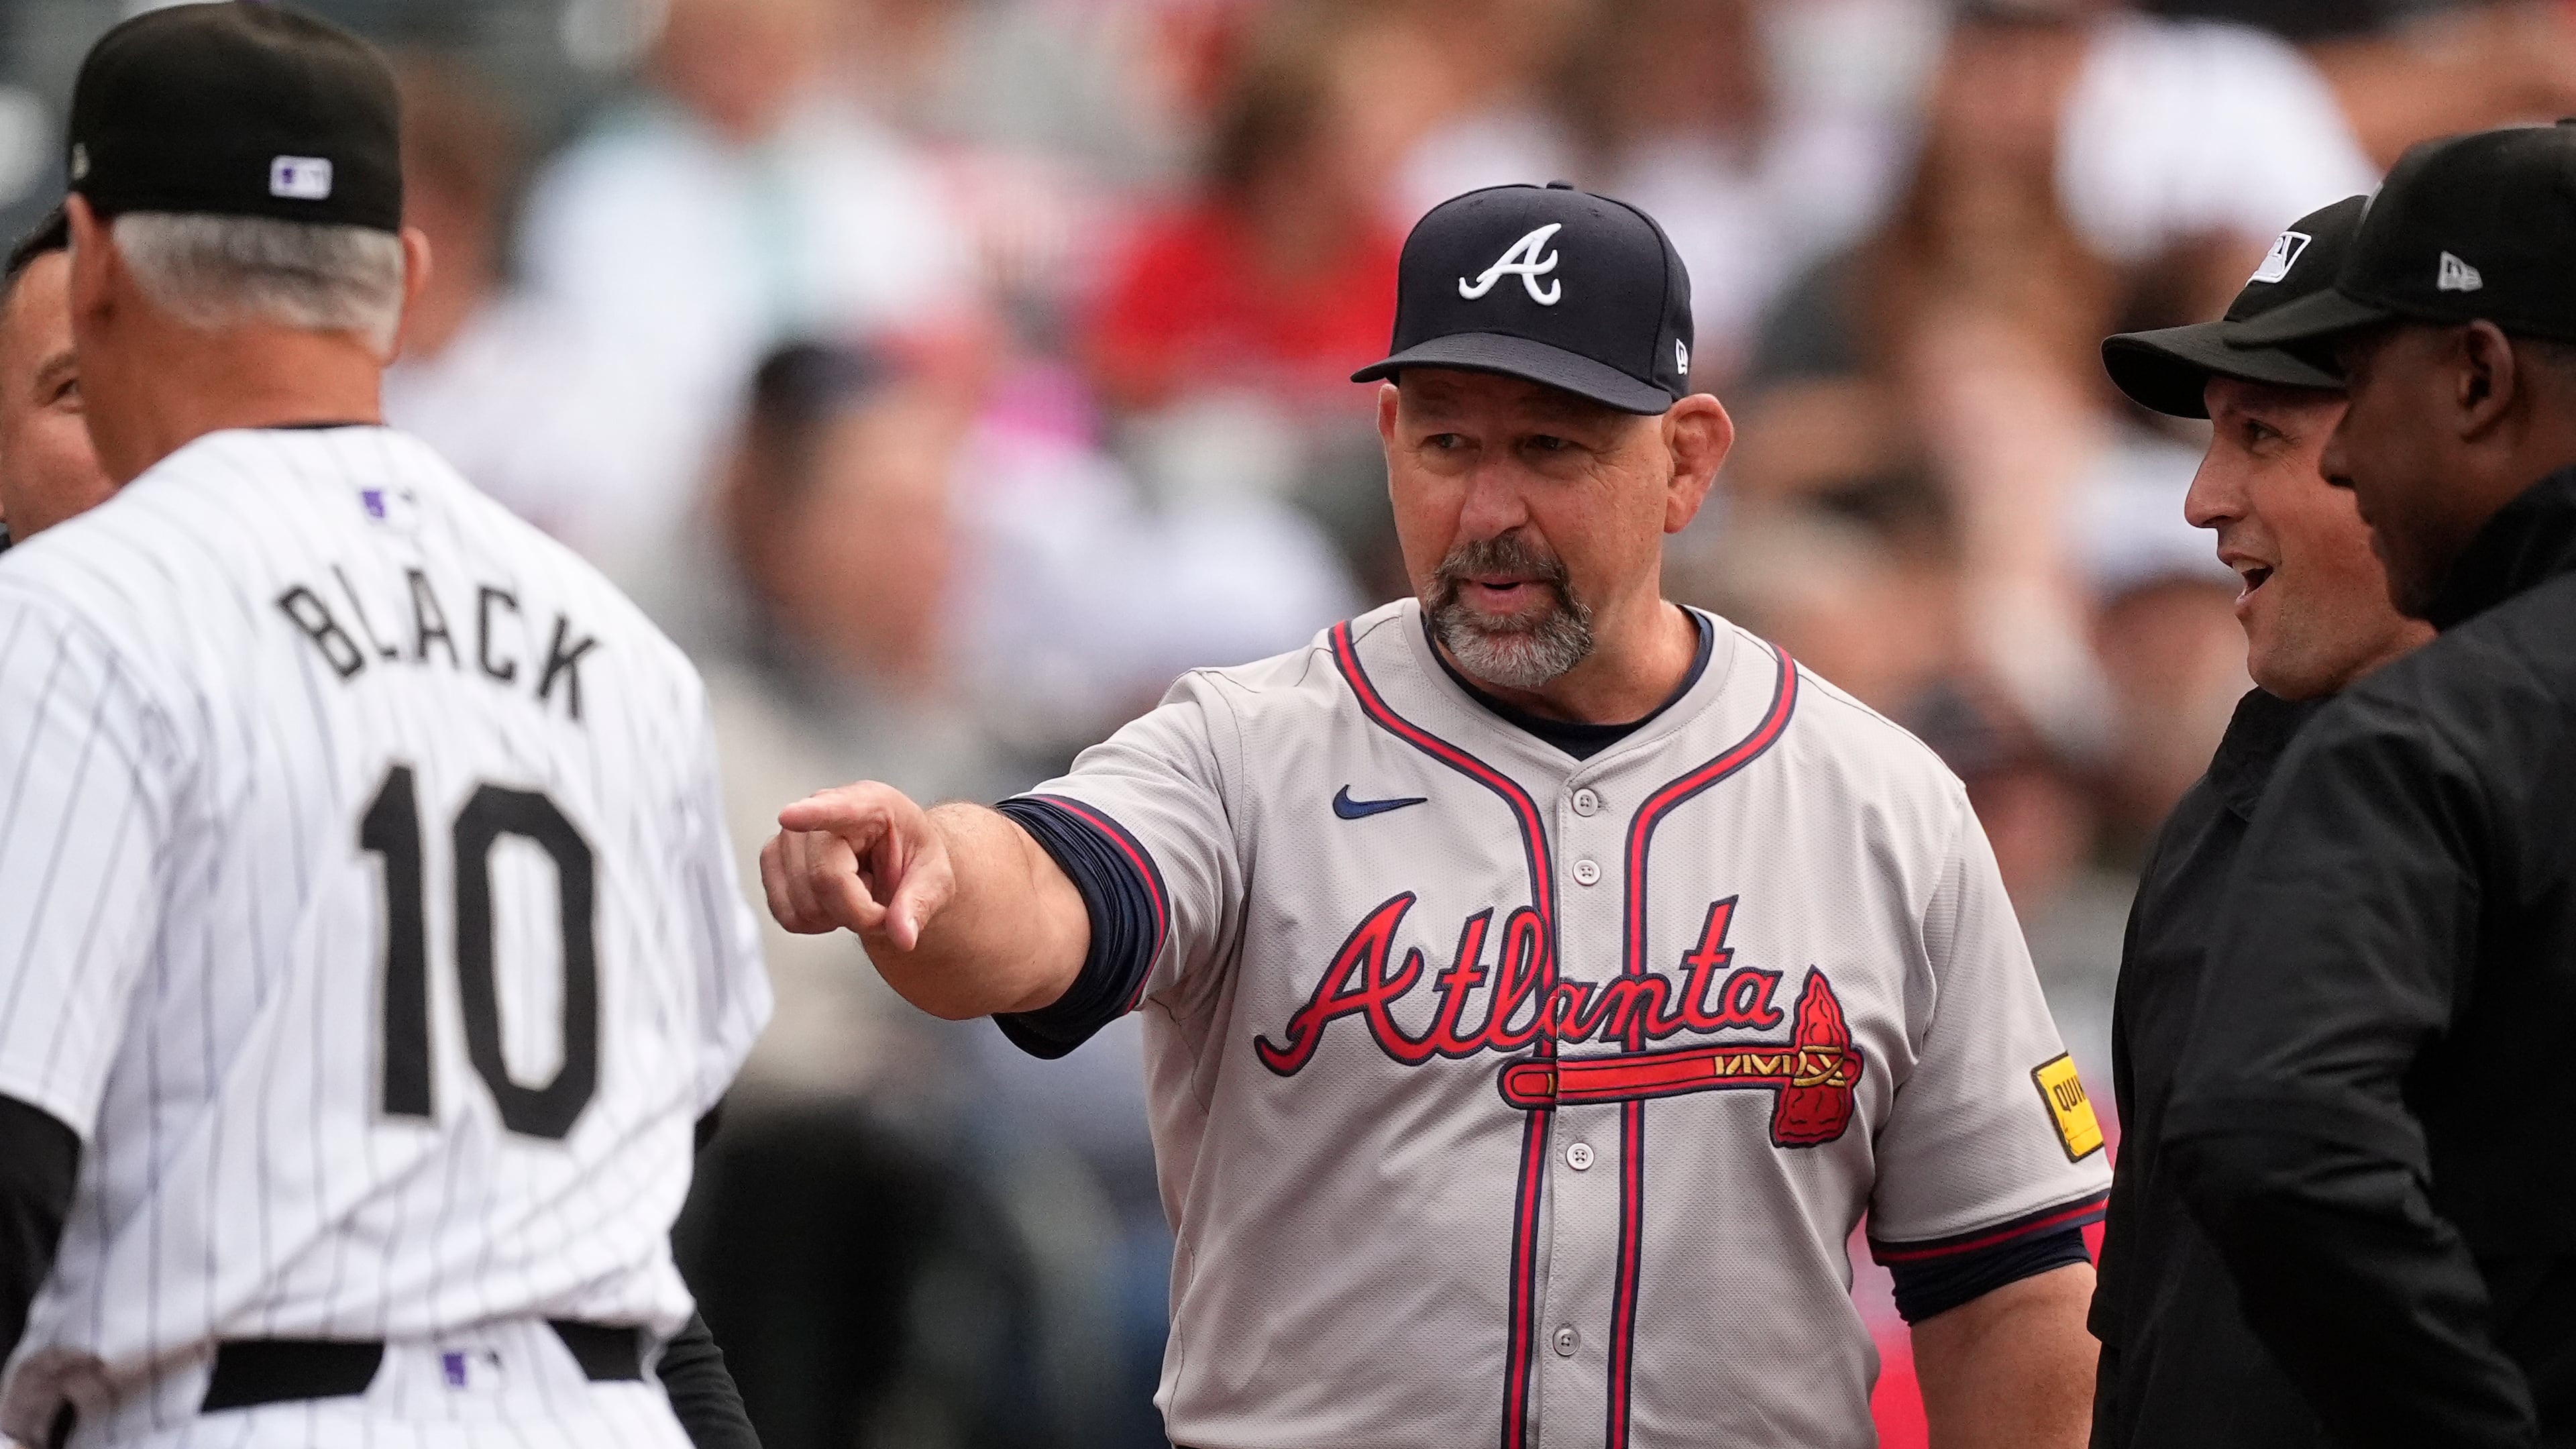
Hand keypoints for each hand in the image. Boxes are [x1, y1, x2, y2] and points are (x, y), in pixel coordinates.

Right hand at [761, 783, 956, 950]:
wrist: (891, 861)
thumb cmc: (912, 860)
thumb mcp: (935, 878)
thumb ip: (921, 903)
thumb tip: (904, 935)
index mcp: (872, 804)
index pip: (839, 809)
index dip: (812, 814)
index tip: (790, 816)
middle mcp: (823, 809)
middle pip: (824, 879)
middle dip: (858, 911)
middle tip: (881, 906)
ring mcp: (791, 834)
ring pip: (803, 903)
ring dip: (837, 917)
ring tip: (857, 893)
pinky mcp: (772, 859)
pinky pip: (786, 914)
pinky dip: (814, 922)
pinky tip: (833, 903)